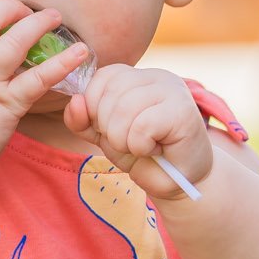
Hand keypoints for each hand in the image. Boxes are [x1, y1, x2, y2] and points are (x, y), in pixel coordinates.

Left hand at [63, 65, 213, 202]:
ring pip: (124, 109)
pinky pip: (142, 126)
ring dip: (123, 140)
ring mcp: (173, 90)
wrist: (179, 182)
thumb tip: (75, 101)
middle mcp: (157, 76)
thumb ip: (83, 119)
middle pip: (110, 92)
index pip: (102, 77)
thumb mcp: (105, 135)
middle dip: (108, 127)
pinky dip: (140, 147)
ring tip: (141, 148)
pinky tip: (155, 150)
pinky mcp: (182, 111)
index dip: (94, 107)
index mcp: (138, 76)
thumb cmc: (144, 155)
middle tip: (128, 143)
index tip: (111, 129)